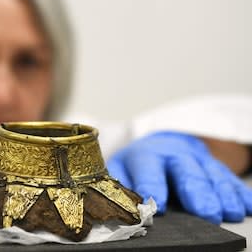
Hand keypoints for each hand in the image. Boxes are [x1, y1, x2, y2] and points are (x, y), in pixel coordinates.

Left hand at [107, 132, 251, 223]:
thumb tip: (119, 207)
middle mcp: (173, 155)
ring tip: (229, 212)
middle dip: (197, 192)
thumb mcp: (121, 169)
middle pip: (186, 171)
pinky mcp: (214, 166)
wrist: (160, 145)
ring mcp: (196, 159)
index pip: (148, 169)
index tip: (157, 205)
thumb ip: (119, 186)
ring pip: (211, 174)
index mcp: (145, 155)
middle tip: (206, 212)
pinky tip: (246, 205)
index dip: (152, 186)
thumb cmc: (137, 165)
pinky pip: (229, 177)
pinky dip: (239, 191)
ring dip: (222, 194)